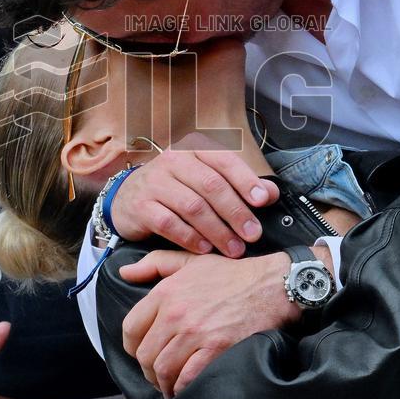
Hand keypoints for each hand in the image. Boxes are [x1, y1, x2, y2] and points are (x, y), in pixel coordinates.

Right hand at [111, 132, 279, 257]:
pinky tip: (205, 249)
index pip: (224, 160)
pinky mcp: (140, 206)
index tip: (263, 201)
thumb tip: (270, 193)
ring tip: (233, 248)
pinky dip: (190, 238)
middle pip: (211, 185)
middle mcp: (173, 160)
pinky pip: (169, 224)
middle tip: (253, 234)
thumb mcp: (206, 180)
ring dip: (217, 230)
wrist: (128, 198)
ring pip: (192, 206)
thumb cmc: (177, 189)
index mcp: (193, 149)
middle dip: (235, 212)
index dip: (245, 180)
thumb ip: (239, 185)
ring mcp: (154, 182)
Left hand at [119, 249, 307, 398]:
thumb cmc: (232, 274)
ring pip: (163, 369)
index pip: (131, 328)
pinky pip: (187, 378)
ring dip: (163, 382)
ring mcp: (195, 333)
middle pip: (145, 354)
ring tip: (169, 384)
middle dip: (148, 369)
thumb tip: (126, 272)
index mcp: (166, 292)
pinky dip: (182, 388)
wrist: (270, 285)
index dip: (132, 345)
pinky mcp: (215, 349)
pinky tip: (185, 387)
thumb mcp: (190, 260)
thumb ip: (155, 263)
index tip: (141, 351)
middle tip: (156, 373)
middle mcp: (176, 313)